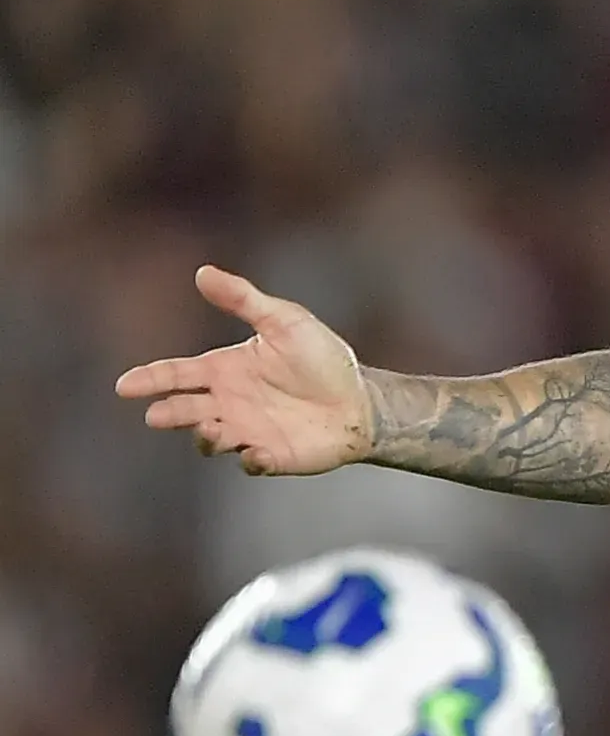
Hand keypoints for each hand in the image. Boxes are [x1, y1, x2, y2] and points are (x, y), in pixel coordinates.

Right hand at [114, 266, 374, 475]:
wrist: (359, 398)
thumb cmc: (321, 358)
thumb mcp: (284, 320)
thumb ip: (243, 299)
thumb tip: (203, 272)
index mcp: (224, 370)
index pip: (176, 374)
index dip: (150, 380)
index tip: (124, 386)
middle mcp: (228, 403)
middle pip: (185, 409)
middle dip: (170, 413)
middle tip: (157, 415)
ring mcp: (246, 431)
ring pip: (211, 439)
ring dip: (206, 436)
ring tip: (209, 427)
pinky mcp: (271, 456)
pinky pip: (252, 463)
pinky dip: (250, 460)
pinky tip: (256, 453)